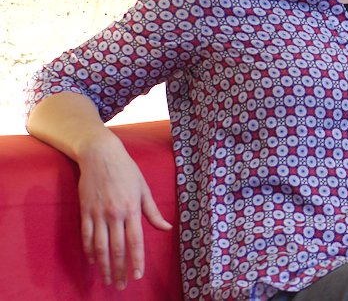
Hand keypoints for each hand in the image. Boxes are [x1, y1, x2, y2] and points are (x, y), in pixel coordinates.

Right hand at [76, 132, 172, 289]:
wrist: (100, 155)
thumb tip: (166, 227)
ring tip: (106, 280)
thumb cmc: (127, 170)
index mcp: (132, 208)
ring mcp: (98, 214)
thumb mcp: (144, 188)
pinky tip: (93, 262)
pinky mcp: (85, 211)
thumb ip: (153, 211)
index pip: (136, 241)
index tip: (137, 276)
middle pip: (117, 249)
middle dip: (119, 270)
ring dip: (103, 266)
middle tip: (120, 286)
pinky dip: (89, 251)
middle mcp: (115, 214)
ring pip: (100, 247)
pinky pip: (86, 236)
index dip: (136, 261)